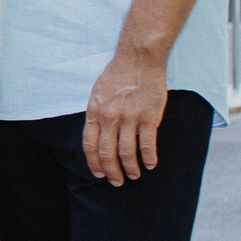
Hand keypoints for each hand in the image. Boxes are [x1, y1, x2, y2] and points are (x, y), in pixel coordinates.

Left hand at [82, 47, 168, 184]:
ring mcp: (129, 118)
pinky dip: (149, 158)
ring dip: (131, 168)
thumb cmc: (118, 75)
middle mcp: (110, 117)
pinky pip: (147, 145)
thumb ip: (96, 114)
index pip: (90, 145)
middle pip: (108, 153)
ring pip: (127, 153)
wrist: (138, 59)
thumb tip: (95, 135)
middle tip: (117, 182)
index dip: (94, 163)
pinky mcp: (149, 117)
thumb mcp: (98, 93)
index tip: (99, 174)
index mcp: (95, 111)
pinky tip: (151, 164)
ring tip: (134, 175)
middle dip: (112, 172)